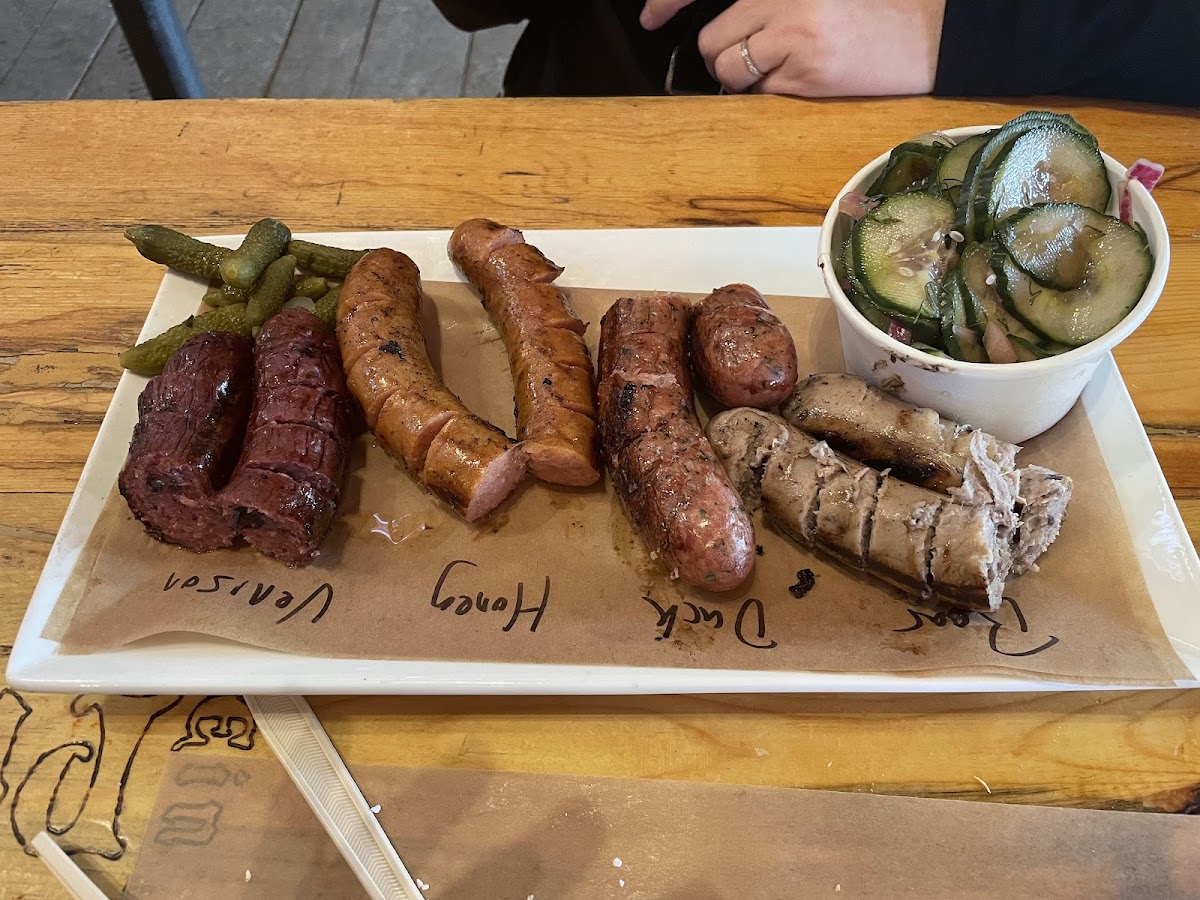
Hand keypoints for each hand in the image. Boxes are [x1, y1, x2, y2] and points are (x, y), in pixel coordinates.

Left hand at [641, 0, 945, 96]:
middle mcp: (781, 2)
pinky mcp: (805, 76)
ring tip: (785, 65)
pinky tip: (806, 76)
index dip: (666, 2)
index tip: (649, 17)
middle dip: (725, 56)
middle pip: (714, 42)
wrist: (926, 38)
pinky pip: (762, 94)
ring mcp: (792, 40)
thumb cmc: (869, 12)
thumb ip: (767, 6)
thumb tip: (725, 27)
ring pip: (732, 73)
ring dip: (746, 78)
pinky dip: (774, 93)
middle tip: (755, 55)